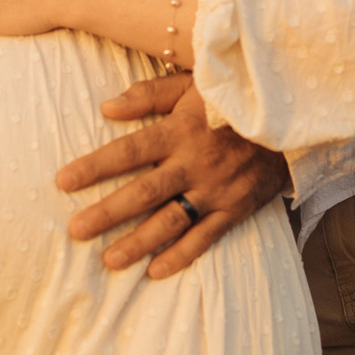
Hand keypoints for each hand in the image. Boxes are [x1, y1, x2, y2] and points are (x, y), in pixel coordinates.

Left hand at [54, 74, 289, 278]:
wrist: (292, 115)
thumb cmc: (235, 96)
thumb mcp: (193, 82)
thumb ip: (149, 94)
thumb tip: (107, 107)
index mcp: (180, 129)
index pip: (129, 150)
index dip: (95, 166)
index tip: (62, 181)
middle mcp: (195, 162)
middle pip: (143, 192)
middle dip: (107, 213)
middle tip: (75, 231)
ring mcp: (217, 189)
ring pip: (171, 221)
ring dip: (138, 242)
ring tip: (108, 260)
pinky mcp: (236, 208)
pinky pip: (206, 237)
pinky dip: (181, 256)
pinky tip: (155, 272)